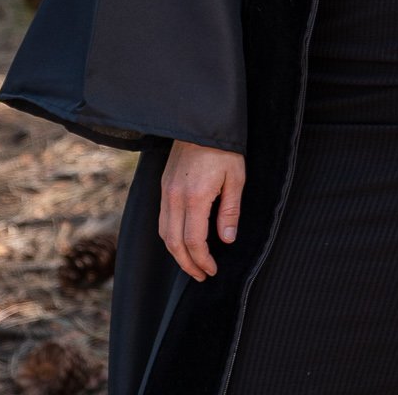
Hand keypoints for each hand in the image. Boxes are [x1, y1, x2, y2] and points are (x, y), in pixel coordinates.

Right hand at [159, 139, 244, 280]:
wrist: (200, 121)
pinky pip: (162, 219)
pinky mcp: (163, 186)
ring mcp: (166, 191)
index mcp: (195, 197)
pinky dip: (170, 236)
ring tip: (192, 262)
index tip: (212, 270)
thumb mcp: (236, 178)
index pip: (193, 241)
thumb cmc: (223, 149)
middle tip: (202, 275)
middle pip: (174, 243)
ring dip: (176, 253)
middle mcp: (174, 197)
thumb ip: (230, 210)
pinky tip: (182, 240)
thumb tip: (226, 240)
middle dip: (187, 264)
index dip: (202, 260)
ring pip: (164, 233)